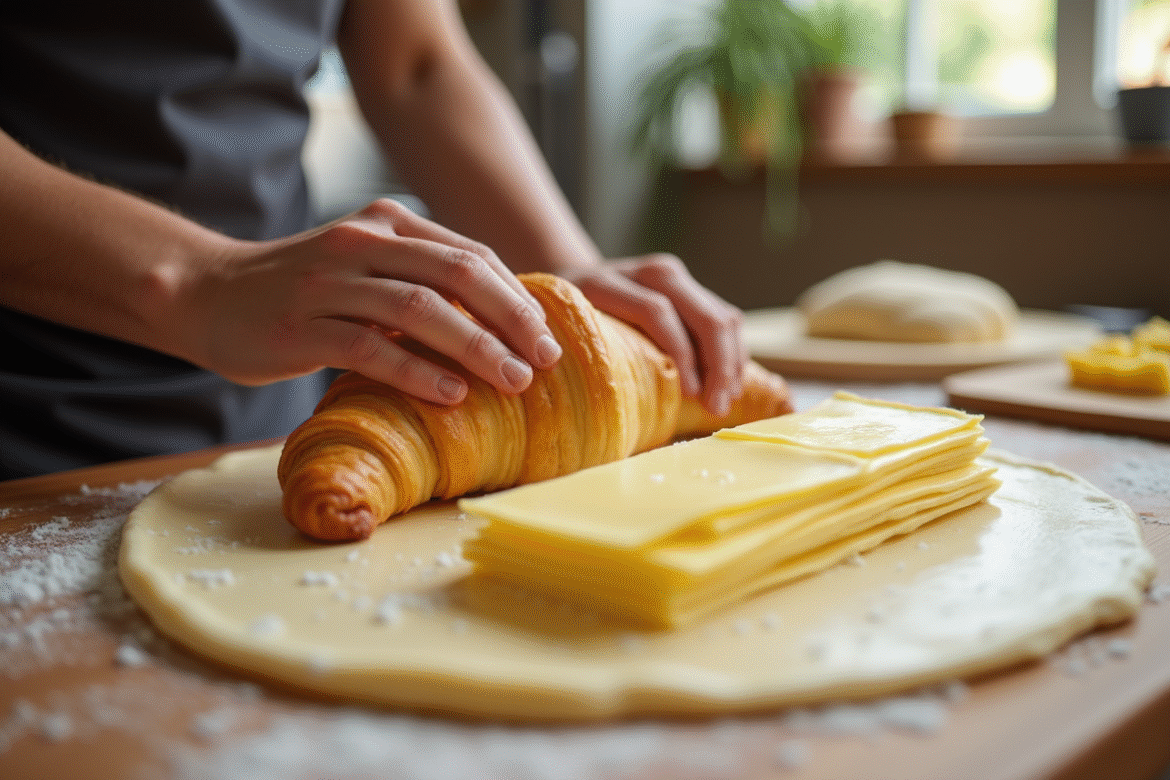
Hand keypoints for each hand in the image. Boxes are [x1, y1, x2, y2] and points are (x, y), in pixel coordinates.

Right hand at [184, 199, 562, 403]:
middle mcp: (363, 242)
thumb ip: (420, 280)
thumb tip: (499, 324)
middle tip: (545, 360)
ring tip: (513, 381)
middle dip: (511, 318)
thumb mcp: (365, 268)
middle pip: (458, 273)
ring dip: (476, 346)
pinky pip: (371, 347)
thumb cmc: (302, 292)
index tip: (548, 338)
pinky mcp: (303, 325)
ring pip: (420, 308)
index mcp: (387, 223)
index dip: (517, 297)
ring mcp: (330, 281)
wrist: (208, 294)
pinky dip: (418, 371)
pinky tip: (452, 395)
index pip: (471, 255)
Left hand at [558, 254, 745, 415]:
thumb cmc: (563, 317)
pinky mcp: (694, 290)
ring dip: (731, 361)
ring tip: (724, 401)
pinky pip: (725, 320)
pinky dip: (733, 354)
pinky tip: (729, 385)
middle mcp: (651, 272)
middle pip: (702, 313)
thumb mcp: (550, 324)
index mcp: (610, 280)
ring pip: (722, 315)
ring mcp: (677, 278)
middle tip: (716, 406)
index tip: (689, 393)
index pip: (657, 312)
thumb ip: (554, 341)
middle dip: (717, 363)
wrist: (577, 278)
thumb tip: (558, 373)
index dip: (679, 353)